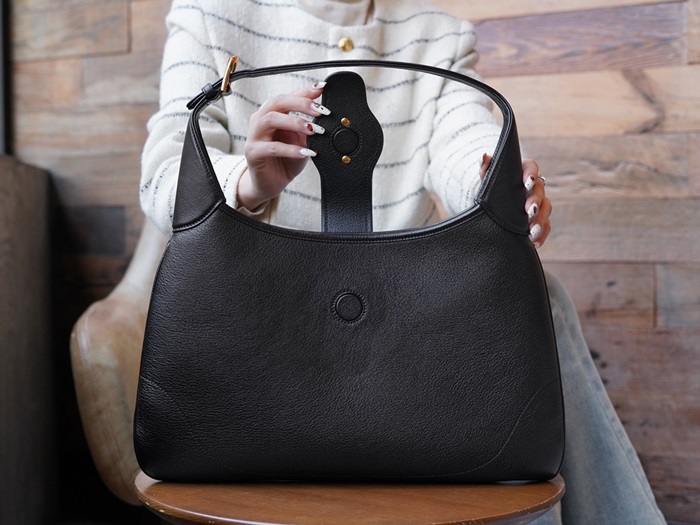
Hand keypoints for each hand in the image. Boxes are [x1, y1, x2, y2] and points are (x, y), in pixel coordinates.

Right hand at [238, 82, 330, 209]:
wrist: (271, 183)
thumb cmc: (286, 160)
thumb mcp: (301, 141)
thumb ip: (309, 128)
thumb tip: (324, 116)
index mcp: (273, 113)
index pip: (288, 96)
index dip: (305, 91)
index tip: (322, 88)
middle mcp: (261, 120)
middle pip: (277, 102)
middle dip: (301, 103)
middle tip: (320, 111)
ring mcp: (254, 135)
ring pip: (270, 119)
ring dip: (294, 122)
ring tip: (313, 130)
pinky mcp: (253, 153)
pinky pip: (272, 148)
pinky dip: (291, 149)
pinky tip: (306, 152)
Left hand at [479, 154, 550, 247]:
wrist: (494, 206)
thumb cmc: (492, 189)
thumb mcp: (486, 180)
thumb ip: (486, 169)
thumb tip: (485, 157)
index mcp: (524, 172)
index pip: (531, 168)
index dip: (531, 173)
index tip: (527, 182)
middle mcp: (535, 187)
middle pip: (540, 191)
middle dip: (535, 201)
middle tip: (528, 211)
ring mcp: (539, 204)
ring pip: (545, 210)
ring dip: (540, 221)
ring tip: (531, 231)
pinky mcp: (539, 220)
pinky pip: (545, 227)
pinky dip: (541, 235)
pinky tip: (534, 242)